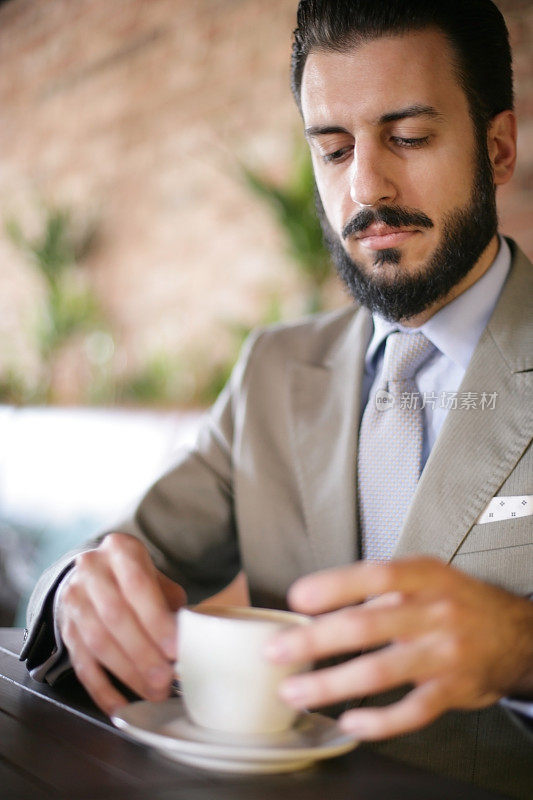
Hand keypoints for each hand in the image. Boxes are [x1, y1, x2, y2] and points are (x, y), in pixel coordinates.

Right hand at [57, 532, 185, 714]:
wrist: (94, 575)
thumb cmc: (136, 579)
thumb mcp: (156, 577)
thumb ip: (171, 603)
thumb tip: (189, 637)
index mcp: (119, 550)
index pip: (137, 585)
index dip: (155, 619)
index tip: (174, 648)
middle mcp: (91, 571)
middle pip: (115, 616)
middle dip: (142, 652)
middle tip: (165, 679)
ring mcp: (74, 601)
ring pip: (98, 642)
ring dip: (127, 672)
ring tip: (153, 693)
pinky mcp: (66, 631)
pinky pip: (82, 665)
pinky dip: (102, 690)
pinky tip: (122, 706)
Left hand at [265, 557, 532, 739]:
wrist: (516, 634)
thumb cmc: (458, 601)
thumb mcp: (427, 578)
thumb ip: (382, 588)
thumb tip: (323, 602)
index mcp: (425, 577)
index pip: (376, 576)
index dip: (335, 586)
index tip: (297, 597)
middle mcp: (435, 612)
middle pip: (368, 626)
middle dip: (316, 640)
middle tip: (277, 651)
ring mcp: (444, 653)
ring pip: (381, 672)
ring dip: (331, 684)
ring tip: (296, 691)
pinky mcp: (452, 690)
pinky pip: (412, 711)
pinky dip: (379, 721)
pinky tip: (350, 721)